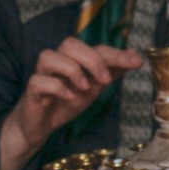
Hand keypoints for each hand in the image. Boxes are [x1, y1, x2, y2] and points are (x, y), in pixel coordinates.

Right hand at [0, 38, 142, 169]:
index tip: (136, 62)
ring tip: (85, 88)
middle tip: (105, 80)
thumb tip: (135, 56)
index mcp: (75, 59)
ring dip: (71, 70)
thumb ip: (113, 71)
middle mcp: (58, 62)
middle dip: (92, 60)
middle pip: (69, 44)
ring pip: (48, 56)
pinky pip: (39, 81)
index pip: (96, 48)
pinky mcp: (32, 90)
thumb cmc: (67, 101)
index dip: (116, 53)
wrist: (42, 126)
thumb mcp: (95, 87)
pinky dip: (57, 87)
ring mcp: (42, 75)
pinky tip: (69, 97)